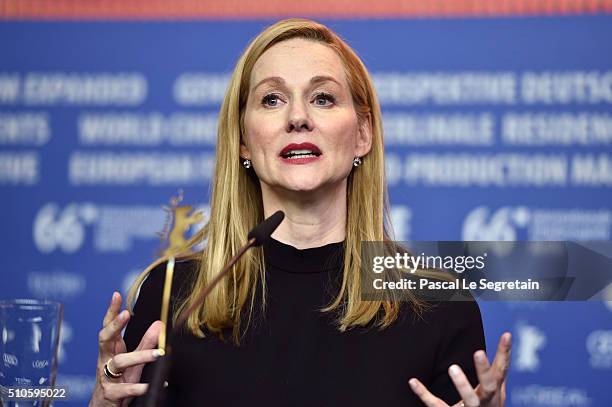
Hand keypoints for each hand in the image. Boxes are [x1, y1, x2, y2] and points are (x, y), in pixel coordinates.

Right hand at [89, 292, 164, 406]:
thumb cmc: (118, 381)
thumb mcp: (133, 360)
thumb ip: (145, 342)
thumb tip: (159, 324)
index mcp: (110, 350)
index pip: (109, 326)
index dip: (111, 310)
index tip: (116, 295)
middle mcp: (105, 360)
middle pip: (104, 339)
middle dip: (114, 325)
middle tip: (125, 314)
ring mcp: (105, 377)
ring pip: (118, 362)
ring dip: (138, 356)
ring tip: (157, 354)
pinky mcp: (110, 394)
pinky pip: (122, 389)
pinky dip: (136, 387)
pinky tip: (148, 385)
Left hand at [409, 332, 511, 406]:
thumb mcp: (494, 390)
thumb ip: (494, 370)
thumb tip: (506, 339)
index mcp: (493, 392)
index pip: (501, 370)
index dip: (505, 353)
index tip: (506, 334)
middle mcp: (485, 401)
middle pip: (489, 386)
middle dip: (484, 370)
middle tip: (479, 352)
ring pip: (469, 400)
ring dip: (463, 384)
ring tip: (453, 368)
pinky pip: (436, 405)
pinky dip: (424, 394)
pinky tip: (413, 382)